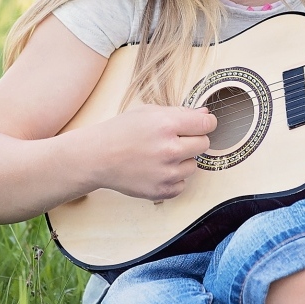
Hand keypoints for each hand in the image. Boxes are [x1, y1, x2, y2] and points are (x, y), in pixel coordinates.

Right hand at [88, 104, 215, 200]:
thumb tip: (206, 115)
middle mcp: (169, 149)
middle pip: (204, 144)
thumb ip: (180, 112)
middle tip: (176, 139)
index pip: (207, 124)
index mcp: (167, 125)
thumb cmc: (121, 131)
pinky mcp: (162, 191)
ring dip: (183, 160)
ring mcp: (166, 173)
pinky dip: (174, 178)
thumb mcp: (148, 112)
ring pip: (194, 165)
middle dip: (194, 140)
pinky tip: (157, 169)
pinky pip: (183, 184)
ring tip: (161, 155)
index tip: (201, 125)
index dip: (206, 123)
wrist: (97, 157)